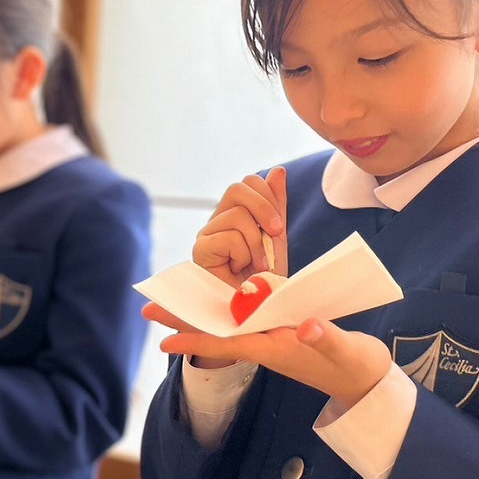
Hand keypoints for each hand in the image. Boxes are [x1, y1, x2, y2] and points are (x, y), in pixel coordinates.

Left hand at [148, 302, 390, 408]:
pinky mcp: (283, 334)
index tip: (163, 340)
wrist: (369, 383)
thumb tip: (305, 326)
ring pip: (229, 325)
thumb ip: (327, 338)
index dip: (196, 341)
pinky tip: (221, 297)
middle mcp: (269, 345)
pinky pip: (249, 319)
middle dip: (186, 321)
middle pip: (219, 333)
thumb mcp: (347, 352)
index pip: (229, 345)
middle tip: (149, 309)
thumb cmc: (357, 368)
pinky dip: (231, 306)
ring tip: (173, 300)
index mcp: (278, 350)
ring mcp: (274, 340)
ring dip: (202, 313)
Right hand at [193, 167, 287, 287]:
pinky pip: (229, 237)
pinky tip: (240, 270)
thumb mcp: (276, 237)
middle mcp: (217, 219)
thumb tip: (277, 170)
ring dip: (256, 242)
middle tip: (274, 233)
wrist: (257, 307)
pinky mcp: (200, 250)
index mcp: (235, 213)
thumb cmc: (266, 276)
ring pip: (237, 215)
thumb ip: (275, 204)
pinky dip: (244, 254)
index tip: (278, 225)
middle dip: (264, 209)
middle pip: (238, 188)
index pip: (248, 182)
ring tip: (256, 263)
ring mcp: (206, 234)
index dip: (268, 196)